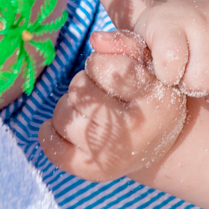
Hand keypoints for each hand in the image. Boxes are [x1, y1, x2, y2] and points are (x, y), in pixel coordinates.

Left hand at [39, 31, 187, 181]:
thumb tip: (96, 38)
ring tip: (90, 106)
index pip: (111, 69)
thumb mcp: (149, 64)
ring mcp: (110, 156)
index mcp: (157, 103)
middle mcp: (135, 134)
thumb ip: (126, 44)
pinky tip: (69, 123)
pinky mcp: (90, 170)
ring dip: (70, 103)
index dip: (102, 61)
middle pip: (80, 89)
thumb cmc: (149, 91)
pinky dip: (51, 130)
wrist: (155, 141)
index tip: (111, 68)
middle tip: (101, 88)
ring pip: (63, 113)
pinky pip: (51, 145)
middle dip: (85, 81)